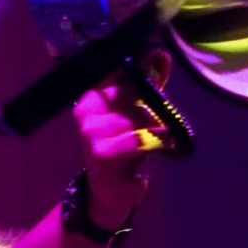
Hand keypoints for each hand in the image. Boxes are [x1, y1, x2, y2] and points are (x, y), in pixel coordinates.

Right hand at [72, 54, 171, 230]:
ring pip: (138, 117)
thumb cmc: (125, 148)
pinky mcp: (102, 153)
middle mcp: (85, 109)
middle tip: (153, 124)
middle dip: (150, 106)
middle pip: (133, 91)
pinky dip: (156, 142)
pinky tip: (159, 148)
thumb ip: (149, 82)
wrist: (110, 192)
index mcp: (91, 95)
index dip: (139, 62)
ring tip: (150, 144)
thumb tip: (161, 54)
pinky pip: (139, 139)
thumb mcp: (138, 111)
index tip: (157, 56)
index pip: (117, 68)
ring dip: (153, 129)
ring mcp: (90, 132)